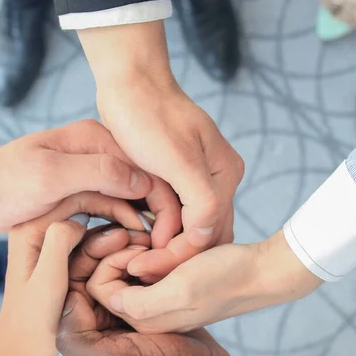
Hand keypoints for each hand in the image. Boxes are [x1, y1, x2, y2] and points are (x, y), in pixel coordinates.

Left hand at [0, 120, 154, 234]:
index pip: (143, 166)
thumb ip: (96, 172)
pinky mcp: (80, 192)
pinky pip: (111, 205)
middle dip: (158, 211)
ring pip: (129, 196)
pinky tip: (133, 240)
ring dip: (142, 219)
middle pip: (141, 181)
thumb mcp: (47, 176)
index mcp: (92, 138)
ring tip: (156, 248)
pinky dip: (123, 221)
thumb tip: (144, 180)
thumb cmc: (1, 184)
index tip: (174, 231)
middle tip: (168, 245)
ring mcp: (88, 172)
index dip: (162, 198)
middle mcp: (96, 151)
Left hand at [0, 194, 146, 355]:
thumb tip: (80, 218)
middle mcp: (37, 230)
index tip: (138, 221)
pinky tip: (131, 252)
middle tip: (145, 234)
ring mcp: (48, 244)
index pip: (75, 196)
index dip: (110, 202)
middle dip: (117, 214)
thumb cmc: (31, 323)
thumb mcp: (47, 280)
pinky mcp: (58, 258)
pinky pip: (88, 241)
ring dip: (116, 230)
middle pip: (84, 205)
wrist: (20, 355)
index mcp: (29, 229)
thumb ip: (59, 241)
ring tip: (143, 244)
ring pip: (90, 224)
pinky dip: (108, 244)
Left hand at [79, 22, 243, 280]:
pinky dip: (160, 227)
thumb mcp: (179, 160)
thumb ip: (202, 200)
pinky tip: (141, 240)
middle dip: (175, 253)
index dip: (182, 253)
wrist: (130, 83)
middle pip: (202, 231)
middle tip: (143, 272)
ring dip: (166, 243)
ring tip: (140, 262)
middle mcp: (217, 179)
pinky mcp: (176, 177)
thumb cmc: (150, 117)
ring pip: (187, 225)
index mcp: (226, 174)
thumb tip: (208, 238)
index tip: (150, 268)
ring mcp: (197, 179)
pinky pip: (173, 212)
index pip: (211, 230)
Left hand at [97, 230, 323, 333]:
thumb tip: (109, 294)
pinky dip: (150, 258)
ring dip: (136, 254)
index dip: (109, 261)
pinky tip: (168, 247)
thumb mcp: (181, 292)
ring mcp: (157, 308)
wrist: (261, 276)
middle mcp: (144, 319)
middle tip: (142, 238)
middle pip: (108, 283)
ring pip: (126, 276)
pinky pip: (145, 275)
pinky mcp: (170, 296)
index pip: (98, 289)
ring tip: (157, 241)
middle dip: (119, 256)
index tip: (133, 244)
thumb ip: (139, 302)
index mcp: (141, 322)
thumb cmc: (224, 281)